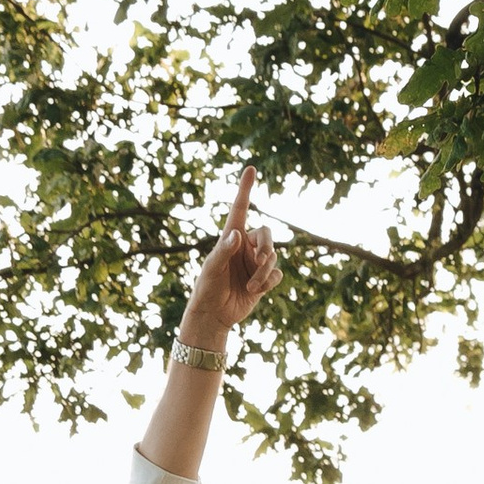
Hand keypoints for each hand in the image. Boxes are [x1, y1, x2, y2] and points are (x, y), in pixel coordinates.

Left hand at [176, 163, 280, 353]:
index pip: (240, 209)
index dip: (245, 189)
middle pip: (267, 235)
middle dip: (266, 247)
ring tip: (250, 286)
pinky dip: (268, 282)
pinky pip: (276, 274)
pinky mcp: (264, 279)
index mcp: (230, 238)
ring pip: (273, 257)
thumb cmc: (207, 288)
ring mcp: (255, 263)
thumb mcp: (212, 269)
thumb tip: (237, 234)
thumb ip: (224, 251)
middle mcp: (245, 247)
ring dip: (263, 272)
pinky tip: (255, 291)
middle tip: (260, 260)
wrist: (214, 315)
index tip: (250, 168)